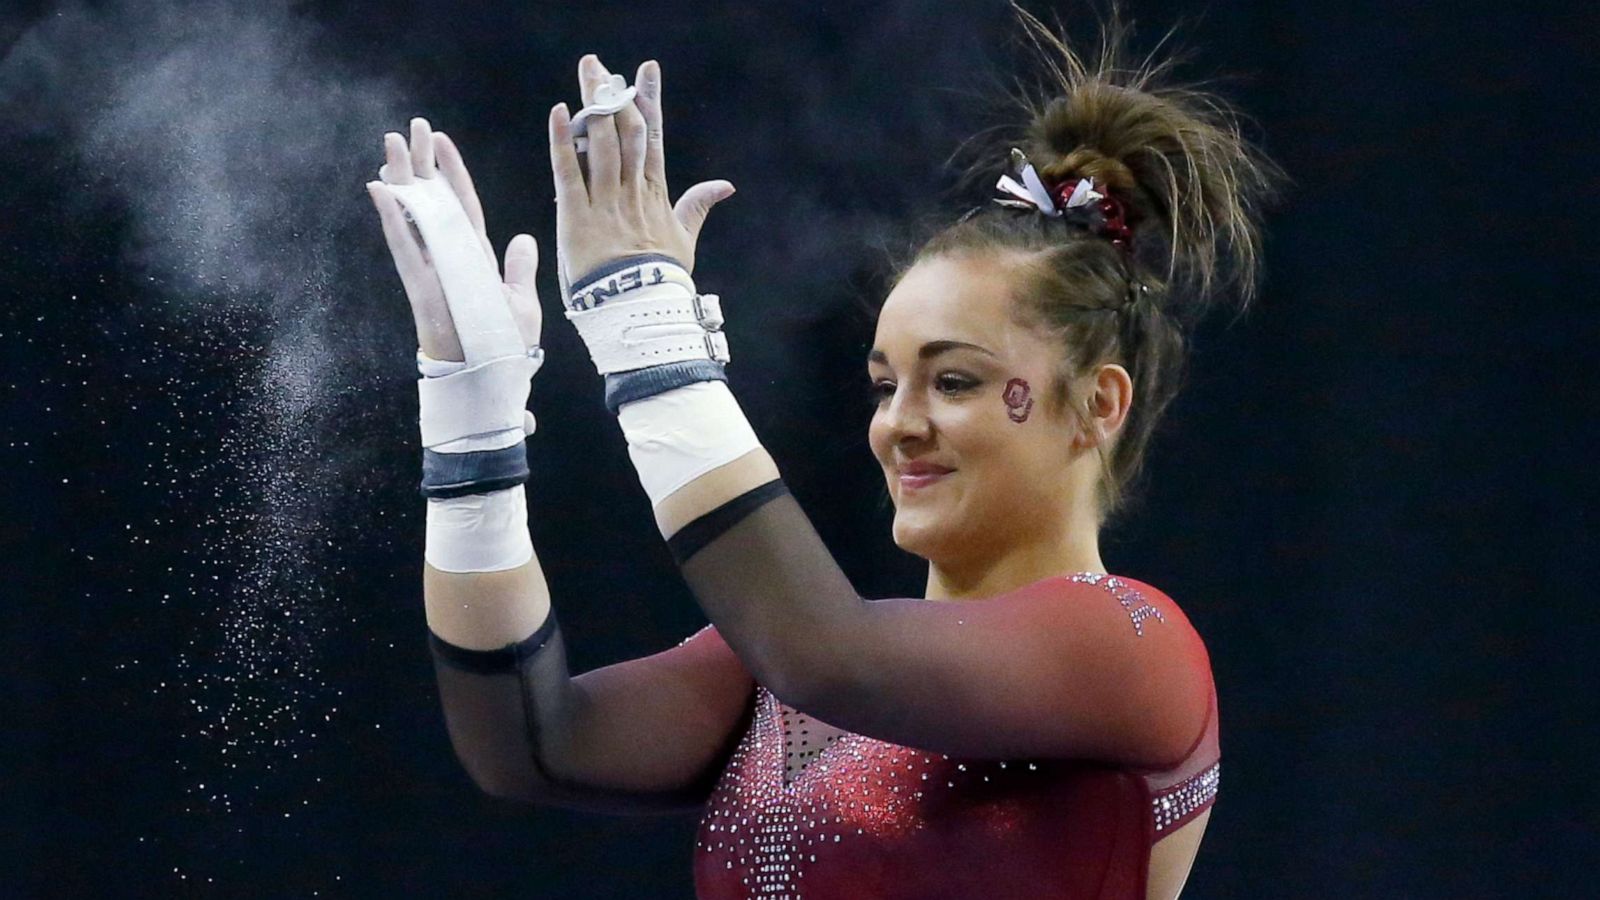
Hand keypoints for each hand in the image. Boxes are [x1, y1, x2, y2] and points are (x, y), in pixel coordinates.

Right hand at [367, 117, 540, 361]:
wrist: (492, 386)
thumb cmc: (507, 352)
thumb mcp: (521, 304)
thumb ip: (518, 270)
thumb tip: (523, 239)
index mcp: (477, 259)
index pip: (463, 205)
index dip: (452, 173)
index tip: (441, 141)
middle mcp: (451, 259)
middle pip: (433, 201)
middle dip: (421, 165)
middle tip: (410, 128)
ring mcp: (433, 271)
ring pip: (413, 216)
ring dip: (401, 180)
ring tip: (390, 145)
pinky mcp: (421, 288)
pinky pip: (405, 248)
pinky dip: (393, 219)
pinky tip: (380, 189)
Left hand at [548, 55, 734, 285]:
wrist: (641, 307)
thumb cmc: (662, 277)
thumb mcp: (684, 239)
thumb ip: (697, 207)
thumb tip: (725, 185)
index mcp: (654, 192)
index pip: (651, 135)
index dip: (648, 99)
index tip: (644, 69)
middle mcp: (630, 189)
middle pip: (623, 130)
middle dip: (612, 94)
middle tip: (598, 65)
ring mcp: (604, 201)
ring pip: (599, 143)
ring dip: (591, 105)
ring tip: (585, 73)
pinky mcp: (576, 216)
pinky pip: (568, 171)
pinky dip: (562, 140)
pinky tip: (560, 111)